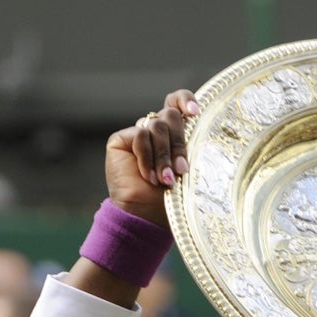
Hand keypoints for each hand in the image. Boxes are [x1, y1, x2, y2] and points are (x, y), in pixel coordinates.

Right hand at [104, 89, 198, 225]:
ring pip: (157, 125)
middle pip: (171, 115)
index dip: (185, 100)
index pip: (177, 103)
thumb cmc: (170, 199)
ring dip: (163, 155)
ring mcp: (138, 133)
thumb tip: (195, 123)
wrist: (145, 217)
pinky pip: (140, 135)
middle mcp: (156, 130)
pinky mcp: (121, 139)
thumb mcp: (186, 171)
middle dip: (178, 144)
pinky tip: (149, 177)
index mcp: (174, 134)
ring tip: (165, 180)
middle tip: (181, 170)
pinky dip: (147, 157)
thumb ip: (189, 146)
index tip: (195, 112)